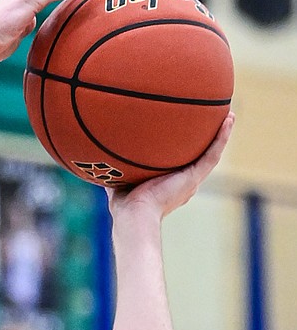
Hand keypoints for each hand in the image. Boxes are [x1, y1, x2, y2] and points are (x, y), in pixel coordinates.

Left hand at [110, 112, 233, 221]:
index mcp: (169, 184)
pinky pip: (213, 154)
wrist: (134, 214)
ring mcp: (191, 180)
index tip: (188, 135)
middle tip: (215, 120)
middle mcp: (184, 182)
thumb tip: (100, 149)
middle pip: (199, 157)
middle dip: (207, 140)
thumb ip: (115, 165)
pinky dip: (222, 137)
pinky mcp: (195, 177)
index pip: (181, 164)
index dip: (187, 150)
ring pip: (211, 153)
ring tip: (229, 115)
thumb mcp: (119, 179)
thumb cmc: (124, 204)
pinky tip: (229, 119)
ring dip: (221, 134)